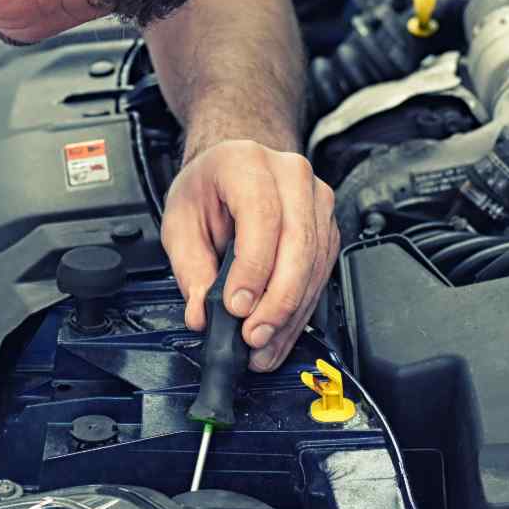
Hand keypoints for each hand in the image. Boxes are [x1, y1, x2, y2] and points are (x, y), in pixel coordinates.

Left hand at [163, 138, 337, 370]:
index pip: (261, 216)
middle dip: (276, 300)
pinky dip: (300, 309)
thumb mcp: (181, 222)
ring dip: (289, 313)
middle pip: (297, 244)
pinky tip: (280, 333)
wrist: (231, 167)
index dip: (252, 267)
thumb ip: (189, 268)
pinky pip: (321, 273)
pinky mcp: (327, 226)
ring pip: (314, 264)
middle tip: (253, 335)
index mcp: (246, 162)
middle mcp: (290, 175)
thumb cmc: (207, 188)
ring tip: (263, 345)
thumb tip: (200, 313)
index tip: (237, 306)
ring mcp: (316, 199)